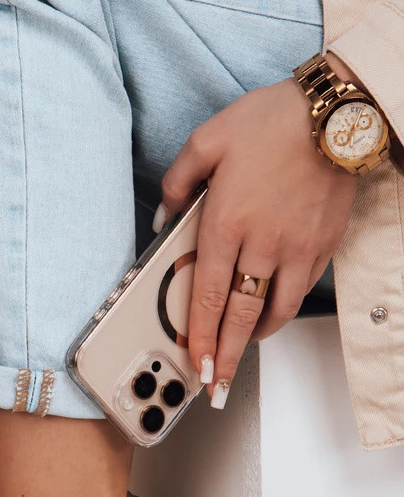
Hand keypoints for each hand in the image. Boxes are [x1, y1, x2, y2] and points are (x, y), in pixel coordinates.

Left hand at [158, 66, 358, 407]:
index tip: (193, 363)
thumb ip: (177, 183)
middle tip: (216, 386)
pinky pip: (300, 292)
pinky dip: (282, 311)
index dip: (198, 338)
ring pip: (273, 312)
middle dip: (224, 358)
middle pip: (239, 317)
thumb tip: (162, 220)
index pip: (206, 296)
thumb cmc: (271, 121)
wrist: (335, 110)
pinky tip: (270, 316)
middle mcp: (261, 244)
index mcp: (226, 223)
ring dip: (254, 339)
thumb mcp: (206, 140)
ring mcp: (296, 249)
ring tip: (239, 352)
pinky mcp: (322, 247)